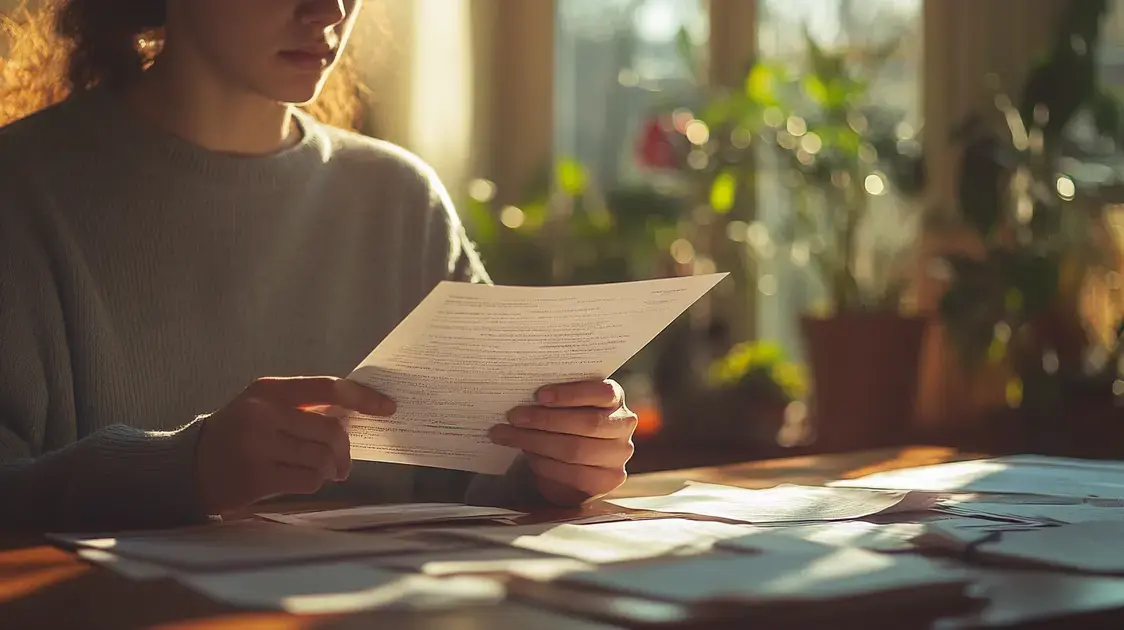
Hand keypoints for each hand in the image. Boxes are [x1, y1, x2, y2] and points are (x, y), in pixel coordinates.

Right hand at [194, 376, 394, 514]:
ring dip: (328, 469)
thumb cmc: (237, 434)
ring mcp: (258, 445)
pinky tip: (302, 481)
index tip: (388, 407)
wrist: (188, 466)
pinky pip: (308, 480)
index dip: (363, 397)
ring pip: (322, 458)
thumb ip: (302, 405)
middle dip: (344, 450)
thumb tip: (354, 413)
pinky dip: (315, 483)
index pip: (328, 387)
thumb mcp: (262, 406)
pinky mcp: (257, 476)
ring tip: (319, 473)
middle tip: (343, 464)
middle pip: (331, 430)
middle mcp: (263, 414)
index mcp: (269, 390)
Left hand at [489, 380, 636, 506]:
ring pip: (577, 449)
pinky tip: (529, 457)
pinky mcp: (609, 479)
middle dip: (545, 420)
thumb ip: (553, 400)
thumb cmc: (564, 425)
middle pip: (588, 423)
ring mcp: (619, 454)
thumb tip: (519, 396)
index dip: (571, 394)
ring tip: (508, 435)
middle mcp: (623, 424)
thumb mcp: (564, 406)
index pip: (602, 392)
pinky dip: (547, 465)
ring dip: (537, 442)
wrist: (574, 464)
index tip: (540, 395)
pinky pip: (575, 474)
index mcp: (614, 397)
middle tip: (513, 417)